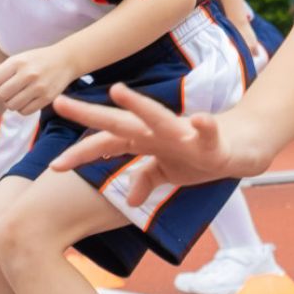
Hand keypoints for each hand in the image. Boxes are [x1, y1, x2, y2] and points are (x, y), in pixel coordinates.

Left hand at [0, 46, 67, 116]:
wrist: (66, 60)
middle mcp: (29, 74)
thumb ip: (2, 72)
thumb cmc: (37, 60)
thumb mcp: (19, 59)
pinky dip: (22, 108)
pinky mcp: (47, 98)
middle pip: (1, 95)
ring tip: (17, 96)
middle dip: (1, 96)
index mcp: (19, 62)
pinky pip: (25, 111)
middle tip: (8, 92)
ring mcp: (39, 87)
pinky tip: (26, 100)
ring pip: (12, 105)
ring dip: (11, 103)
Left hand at [48, 85, 269, 185]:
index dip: (80, 154)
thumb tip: (130, 200)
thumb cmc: (200, 156)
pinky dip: (204, 126)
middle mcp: (159, 132)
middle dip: (90, 115)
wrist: (240, 148)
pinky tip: (199, 120)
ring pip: (159, 118)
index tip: (54, 167)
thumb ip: (146, 179)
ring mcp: (185, 134)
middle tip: (59, 103)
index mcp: (145, 140)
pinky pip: (208, 132)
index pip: (106, 144)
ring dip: (139, 106)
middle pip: (120, 123)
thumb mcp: (168, 173)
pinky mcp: (212, 140)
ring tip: (118, 92)